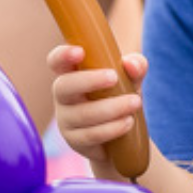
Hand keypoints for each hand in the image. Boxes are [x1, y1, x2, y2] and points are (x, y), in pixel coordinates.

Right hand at [50, 43, 147, 174]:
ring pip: (82, 114)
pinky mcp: (75, 141)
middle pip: (63, 86)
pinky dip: (112, 128)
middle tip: (114, 77)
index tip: (80, 51)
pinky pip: (90, 135)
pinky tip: (128, 122)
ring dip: (111, 108)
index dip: (63, 55)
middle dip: (89, 80)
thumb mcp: (131, 78)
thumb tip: (131, 64)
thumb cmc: (120, 95)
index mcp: (72, 73)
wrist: (122, 135)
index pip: (57, 61)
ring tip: (135, 103)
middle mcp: (63, 96)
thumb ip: (135, 66)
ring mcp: (66, 120)